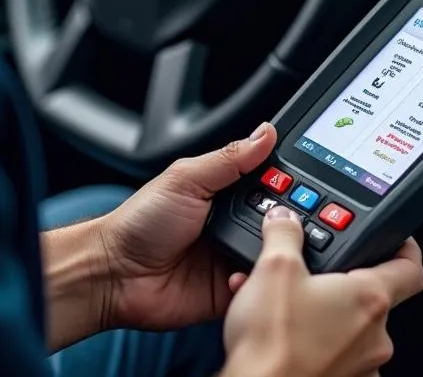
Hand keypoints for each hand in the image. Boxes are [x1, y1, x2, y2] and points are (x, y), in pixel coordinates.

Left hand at [96, 121, 277, 331]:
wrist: (115, 274)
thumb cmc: (141, 222)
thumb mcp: (187, 178)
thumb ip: (230, 158)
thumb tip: (265, 132)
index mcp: (227, 191)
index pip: (272, 182)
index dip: (290, 181)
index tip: (308, 182)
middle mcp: (236, 222)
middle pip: (280, 218)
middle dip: (287, 219)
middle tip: (284, 219)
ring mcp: (234, 256)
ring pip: (274, 253)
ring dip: (275, 251)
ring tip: (270, 247)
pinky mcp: (231, 290)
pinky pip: (257, 287)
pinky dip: (258, 282)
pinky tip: (244, 274)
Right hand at [220, 206, 422, 376]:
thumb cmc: (273, 343)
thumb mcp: (273, 268)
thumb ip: (284, 233)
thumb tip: (284, 220)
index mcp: (370, 299)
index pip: (411, 268)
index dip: (405, 247)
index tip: (396, 238)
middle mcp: (374, 337)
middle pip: (370, 296)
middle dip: (338, 281)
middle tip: (309, 271)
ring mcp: (360, 367)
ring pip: (347, 326)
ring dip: (319, 310)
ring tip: (282, 302)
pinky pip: (333, 352)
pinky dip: (311, 338)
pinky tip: (280, 331)